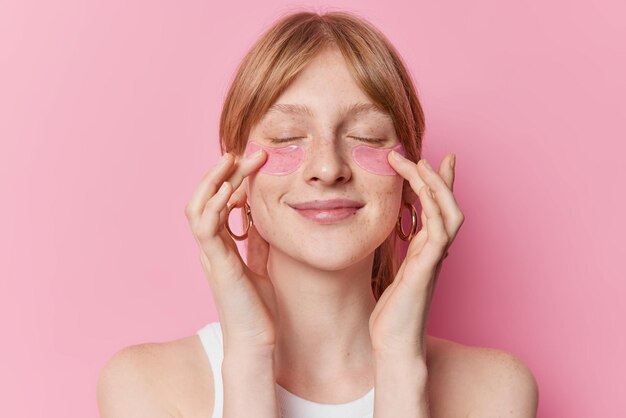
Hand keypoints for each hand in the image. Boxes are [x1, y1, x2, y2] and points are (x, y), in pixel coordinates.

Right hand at [185, 150, 277, 352]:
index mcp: (221, 245)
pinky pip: (206, 228)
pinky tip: (230, 189)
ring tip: (232, 159)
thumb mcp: (261, 263)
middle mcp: (211, 247)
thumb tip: (262, 213)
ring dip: (214, 180)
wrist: (256, 340)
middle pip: (206, 198)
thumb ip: (257, 239)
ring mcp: (211, 254)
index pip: (218, 203)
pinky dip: (215, 205)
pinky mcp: (217, 264)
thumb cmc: (258, 306)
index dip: (231, 179)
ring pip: (198, 207)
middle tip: (247, 152)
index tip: (252, 162)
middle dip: (224, 172)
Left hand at [369, 152, 463, 359]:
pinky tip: (423, 194)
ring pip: (447, 214)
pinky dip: (434, 210)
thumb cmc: (393, 315)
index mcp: (426, 252)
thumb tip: (396, 240)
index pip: (437, 210)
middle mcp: (434, 253)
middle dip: (437, 178)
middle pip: (447, 206)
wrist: (395, 346)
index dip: (438, 185)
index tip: (431, 160)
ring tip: (421, 164)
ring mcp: (433, 261)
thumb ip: (401, 256)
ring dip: (436, 187)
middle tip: (422, 155)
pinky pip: (438, 234)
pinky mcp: (425, 271)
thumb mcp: (395, 276)